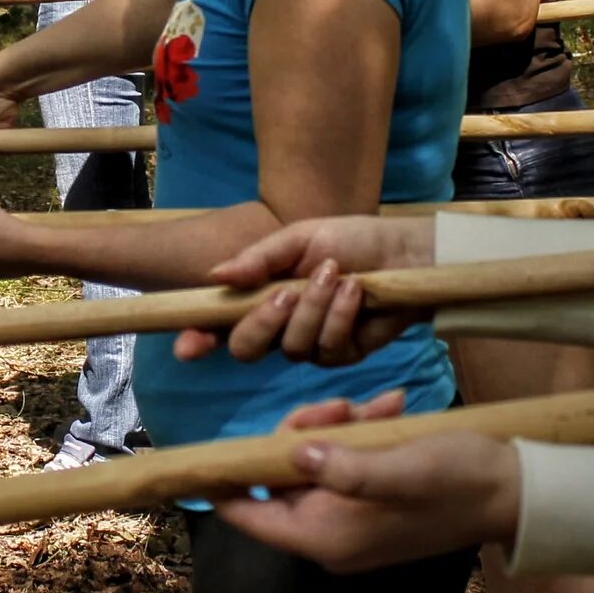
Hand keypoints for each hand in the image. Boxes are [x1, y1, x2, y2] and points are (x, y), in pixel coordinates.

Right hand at [172, 216, 435, 365]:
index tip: (188, 346)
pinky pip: (328, 349)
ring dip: (314, 308)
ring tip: (337, 274)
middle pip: (245, 348)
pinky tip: (356, 292)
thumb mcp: (301, 238)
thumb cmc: (351, 239)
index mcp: (260, 296)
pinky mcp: (342, 355)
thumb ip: (259, 259)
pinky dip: (340, 316)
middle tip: (285, 293)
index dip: (199, 338)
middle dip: (263, 322)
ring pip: (291, 347)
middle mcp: (279, 325)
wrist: (405, 253)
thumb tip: (214, 275)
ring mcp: (309, 344)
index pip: (218, 325)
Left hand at [212, 413, 523, 573]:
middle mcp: (329, 536)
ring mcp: (350, 521)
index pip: (246, 514)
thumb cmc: (459, 481)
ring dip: (336, 427)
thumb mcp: (402, 468)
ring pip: (310, 463)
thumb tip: (293, 455)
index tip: (217, 436)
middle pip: (276, 479)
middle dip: (300, 434)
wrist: (516, 491)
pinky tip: (389, 409)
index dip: (224, 478)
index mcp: (325, 537)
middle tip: (340, 405)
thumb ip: (345, 467)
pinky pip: (343, 463)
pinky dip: (360, 433)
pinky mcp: (370, 502)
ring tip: (376, 406)